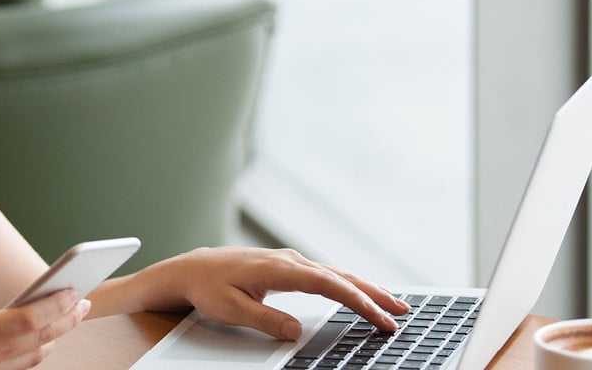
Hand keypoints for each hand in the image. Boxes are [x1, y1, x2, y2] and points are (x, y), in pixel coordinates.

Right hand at [0, 289, 90, 369]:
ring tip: (69, 316)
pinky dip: (36, 351)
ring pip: (34, 357)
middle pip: (40, 339)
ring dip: (55, 336)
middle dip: (66, 319)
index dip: (55, 305)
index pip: (28, 320)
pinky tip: (44, 338)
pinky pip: (19, 367)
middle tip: (82, 301)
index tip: (74, 290)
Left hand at [134, 247, 410, 338]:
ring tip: (390, 303)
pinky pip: (325, 275)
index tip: (380, 317)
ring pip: (336, 274)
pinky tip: (357, 292)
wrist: (190, 269)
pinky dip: (347, 283)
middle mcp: (289, 261)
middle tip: (401, 311)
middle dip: (374, 294)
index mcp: (280, 269)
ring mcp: (289, 261)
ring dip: (364, 288)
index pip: (330, 285)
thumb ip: (265, 319)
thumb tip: (296, 331)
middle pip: (341, 276)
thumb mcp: (230, 309)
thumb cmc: (207, 287)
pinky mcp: (287, 267)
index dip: (358, 302)